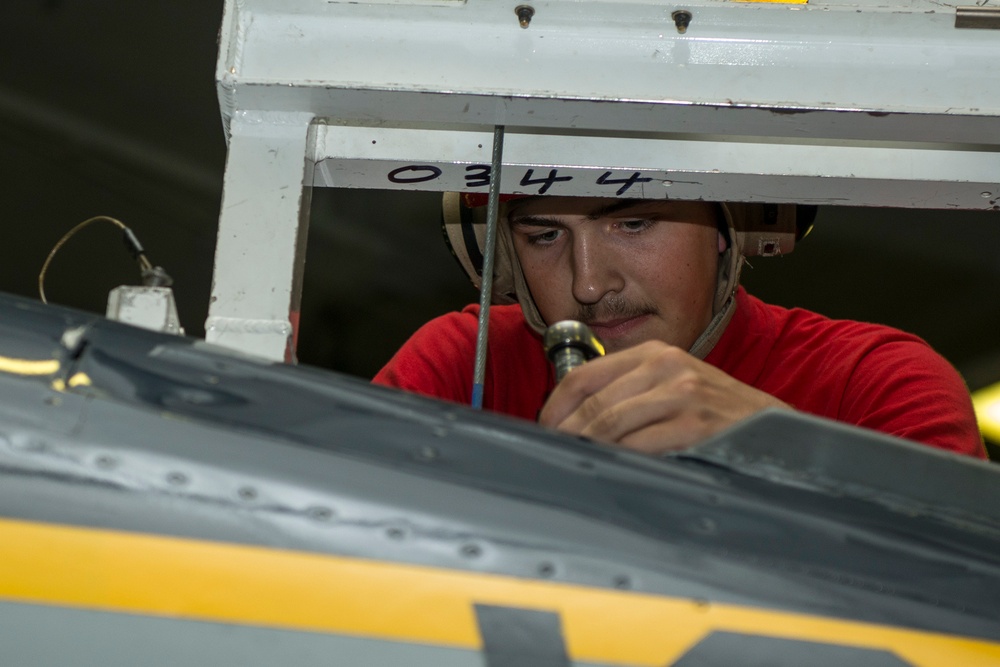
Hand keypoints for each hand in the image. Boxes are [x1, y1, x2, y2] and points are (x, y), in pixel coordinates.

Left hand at [538, 340, 791, 453]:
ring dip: (586, 447)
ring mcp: (682, 392)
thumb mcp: (673, 387)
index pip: (584, 375)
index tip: (544, 429)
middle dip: (565, 432)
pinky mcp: (695, 423)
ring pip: (610, 423)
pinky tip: (612, 469)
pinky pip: (639, 445)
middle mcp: (666, 365)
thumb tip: (575, 420)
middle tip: (554, 453)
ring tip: (576, 463)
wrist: (776, 432)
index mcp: (654, 353)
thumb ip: (630, 393)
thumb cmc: (718, 415)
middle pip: (593, 401)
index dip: (556, 406)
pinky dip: (617, 459)